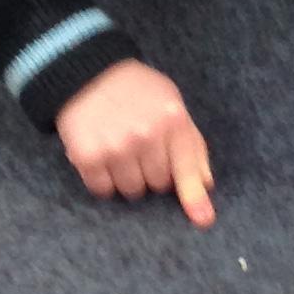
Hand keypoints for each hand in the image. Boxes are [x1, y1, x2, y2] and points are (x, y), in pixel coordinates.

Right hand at [55, 58, 213, 226]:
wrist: (87, 74)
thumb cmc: (138, 91)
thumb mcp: (172, 105)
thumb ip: (192, 144)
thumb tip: (206, 184)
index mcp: (172, 120)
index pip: (187, 167)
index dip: (194, 196)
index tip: (203, 219)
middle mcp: (145, 135)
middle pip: (158, 184)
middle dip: (152, 173)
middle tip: (142, 151)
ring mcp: (115, 147)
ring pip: (131, 191)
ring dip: (128, 178)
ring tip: (122, 151)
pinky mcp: (87, 156)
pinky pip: (102, 189)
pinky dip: (103, 179)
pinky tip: (102, 156)